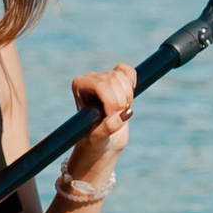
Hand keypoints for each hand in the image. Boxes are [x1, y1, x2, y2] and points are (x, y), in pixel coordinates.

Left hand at [67, 63, 134, 179]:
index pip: (100, 85)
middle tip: (118, 118)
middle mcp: (90, 78)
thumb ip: (108, 127)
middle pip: (113, 80)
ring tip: (122, 111)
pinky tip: (130, 97)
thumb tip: (122, 115)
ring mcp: (104, 77)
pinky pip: (128, 71)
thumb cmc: (94, 138)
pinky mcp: (118, 79)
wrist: (103, 140)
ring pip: (122, 77)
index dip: (111, 100)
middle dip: (120, 101)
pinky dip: (132, 81)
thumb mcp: (98, 137)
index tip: (111, 116)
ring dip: (127, 96)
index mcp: (79, 87)